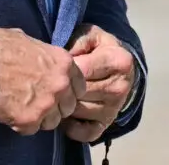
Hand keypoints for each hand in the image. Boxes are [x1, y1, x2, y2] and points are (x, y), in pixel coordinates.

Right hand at [0, 27, 86, 135]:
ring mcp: (47, 104)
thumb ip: (45, 55)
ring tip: (22, 106)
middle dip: (55, 106)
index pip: (80, 87)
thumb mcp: (29, 41)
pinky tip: (12, 111)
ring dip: (40, 117)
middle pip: (68, 107)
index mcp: (64, 63)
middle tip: (37, 100)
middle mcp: (61, 85)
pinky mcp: (29, 120)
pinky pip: (33, 129)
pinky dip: (22, 124)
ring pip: (52, 121)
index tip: (55, 91)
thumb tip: (44, 59)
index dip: (67, 90)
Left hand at [61, 24, 137, 142]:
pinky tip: (64, 115)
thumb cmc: (99, 49)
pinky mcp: (107, 124)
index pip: (82, 70)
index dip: (63, 69)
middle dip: (62, 88)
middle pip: (80, 93)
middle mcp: (120, 87)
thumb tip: (66, 57)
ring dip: (63, 105)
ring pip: (79, 111)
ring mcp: (114, 108)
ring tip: (54, 96)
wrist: (118, 69)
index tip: (53, 66)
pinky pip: (86, 133)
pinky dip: (72, 127)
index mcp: (119, 61)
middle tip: (48, 83)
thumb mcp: (91, 35)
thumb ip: (78, 40)